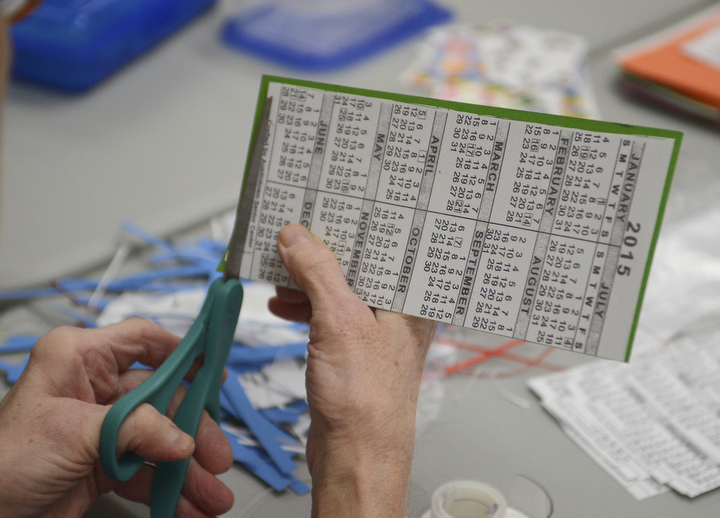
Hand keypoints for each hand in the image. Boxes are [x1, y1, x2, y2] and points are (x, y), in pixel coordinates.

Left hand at [0, 318, 233, 517]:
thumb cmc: (0, 463)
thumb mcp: (73, 434)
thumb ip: (134, 430)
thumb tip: (181, 439)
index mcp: (79, 359)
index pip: (143, 340)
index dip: (183, 350)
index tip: (215, 366)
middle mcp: (94, 389)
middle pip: (163, 397)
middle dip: (193, 431)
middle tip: (217, 456)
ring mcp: (101, 426)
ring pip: (161, 438)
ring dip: (187, 469)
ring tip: (210, 494)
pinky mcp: (103, 462)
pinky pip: (148, 469)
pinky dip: (168, 489)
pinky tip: (186, 505)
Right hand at [269, 224, 437, 517]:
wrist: (356, 456)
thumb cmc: (366, 402)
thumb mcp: (339, 322)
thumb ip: (319, 272)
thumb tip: (298, 237)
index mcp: (411, 299)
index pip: (388, 243)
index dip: (358, 221)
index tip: (328, 202)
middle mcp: (398, 312)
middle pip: (361, 263)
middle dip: (325, 248)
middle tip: (294, 229)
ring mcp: (375, 331)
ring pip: (340, 288)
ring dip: (308, 278)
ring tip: (280, 267)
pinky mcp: (353, 348)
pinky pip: (328, 314)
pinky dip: (305, 305)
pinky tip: (283, 303)